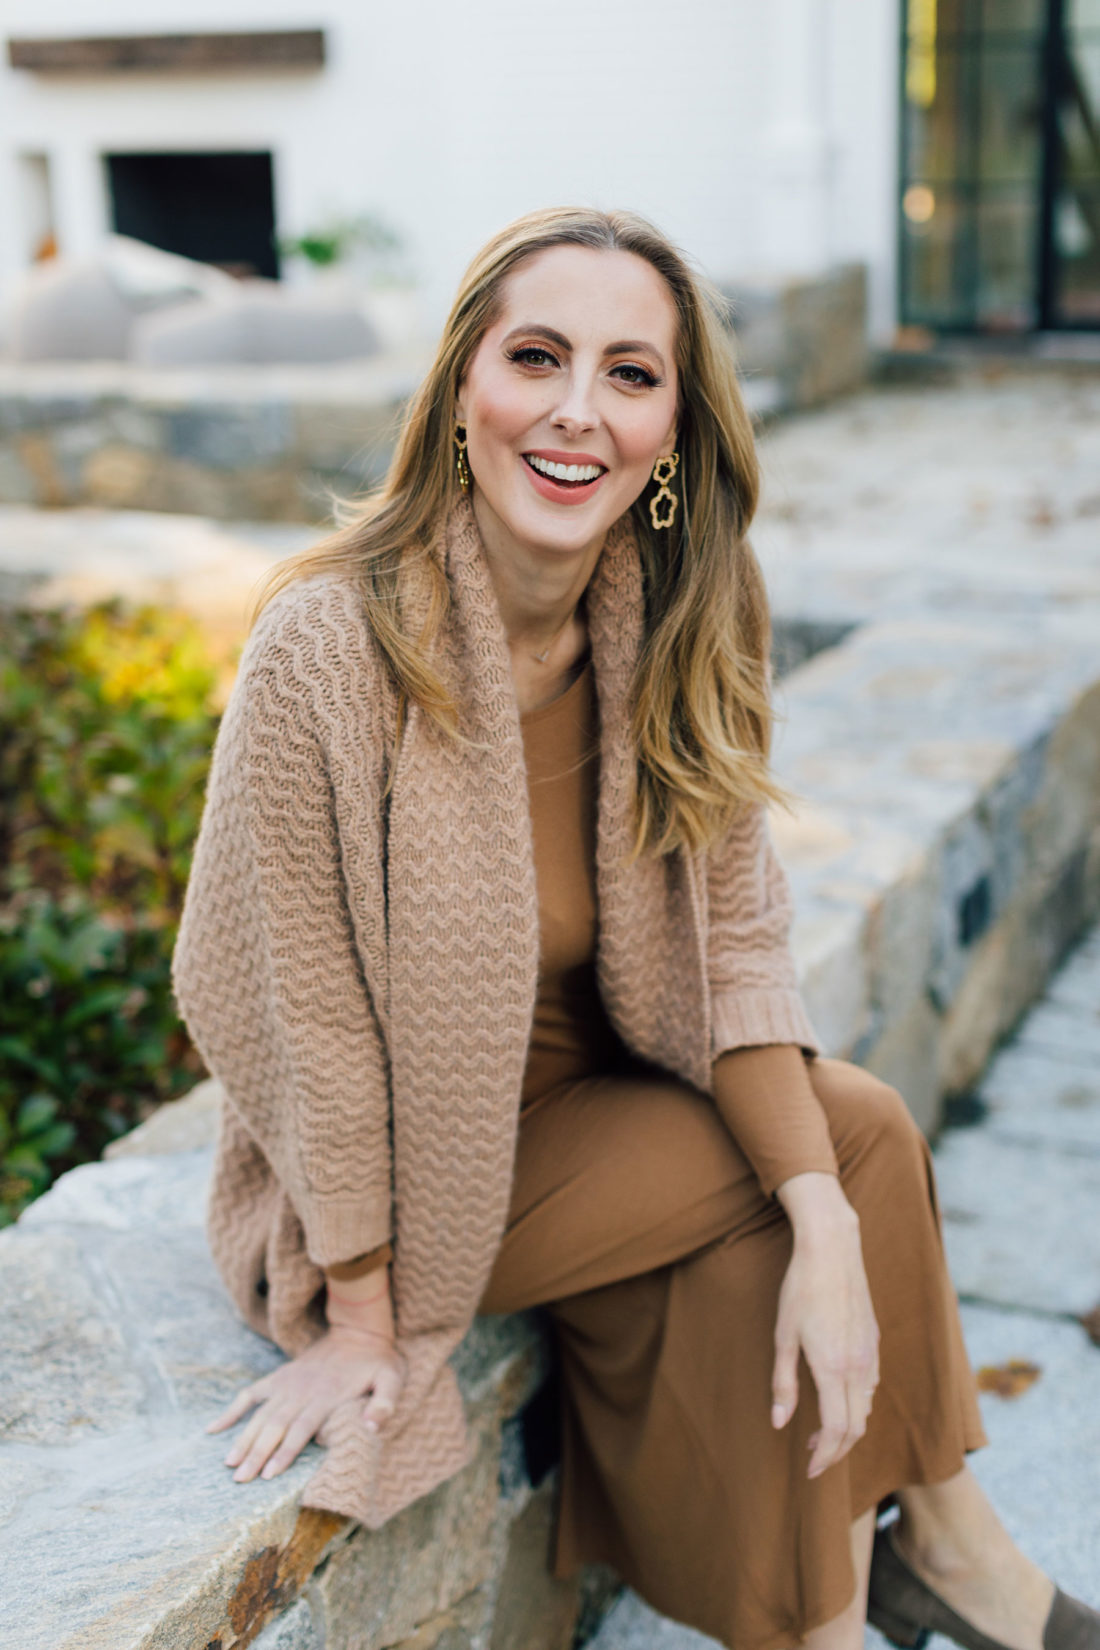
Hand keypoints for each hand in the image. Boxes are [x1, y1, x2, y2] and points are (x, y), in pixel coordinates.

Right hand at [205, 1324, 406, 1482]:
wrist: (358, 1330)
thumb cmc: (377, 1361)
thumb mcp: (392, 1379)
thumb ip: (385, 1403)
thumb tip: (374, 1427)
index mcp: (327, 1396)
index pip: (302, 1429)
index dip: (285, 1453)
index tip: (269, 1475)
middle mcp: (302, 1391)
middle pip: (275, 1426)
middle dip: (257, 1454)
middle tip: (240, 1479)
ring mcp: (287, 1383)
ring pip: (260, 1415)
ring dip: (243, 1439)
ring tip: (229, 1463)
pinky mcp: (279, 1377)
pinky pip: (250, 1395)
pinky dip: (232, 1411)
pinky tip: (213, 1429)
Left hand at [770, 1173, 879, 1480]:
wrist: (832, 1250)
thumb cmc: (800, 1290)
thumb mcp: (783, 1336)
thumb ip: (783, 1383)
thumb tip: (780, 1423)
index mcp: (833, 1368)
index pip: (837, 1431)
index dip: (824, 1457)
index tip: (809, 1470)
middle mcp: (858, 1366)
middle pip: (856, 1428)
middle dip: (836, 1451)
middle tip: (814, 1459)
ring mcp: (870, 1354)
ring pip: (866, 1409)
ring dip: (847, 1429)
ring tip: (820, 1432)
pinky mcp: (873, 1342)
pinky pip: (870, 1386)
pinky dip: (857, 1405)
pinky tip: (837, 1398)